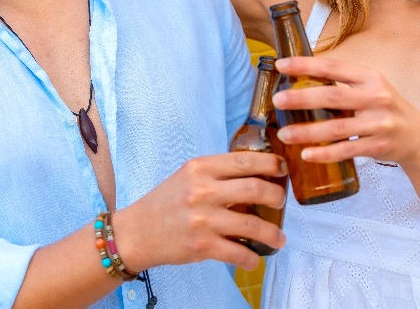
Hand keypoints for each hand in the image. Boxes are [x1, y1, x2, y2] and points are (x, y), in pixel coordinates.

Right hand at [112, 152, 286, 271]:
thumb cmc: (166, 202)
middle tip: (280, 203)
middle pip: (256, 188)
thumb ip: (217, 172)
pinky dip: (252, 258)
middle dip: (277, 197)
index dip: (271, 164)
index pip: (245, 161)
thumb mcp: (188, 176)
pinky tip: (255, 258)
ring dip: (273, 234)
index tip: (282, 169)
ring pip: (253, 225)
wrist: (137, 232)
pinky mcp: (202, 246)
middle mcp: (202, 191)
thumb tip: (257, 172)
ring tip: (279, 238)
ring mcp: (203, 220)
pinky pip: (239, 253)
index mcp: (200, 168)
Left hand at [273, 56, 419, 166]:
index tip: (281, 65)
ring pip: (337, 127)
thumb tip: (302, 78)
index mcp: (370, 78)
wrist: (418, 139)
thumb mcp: (372, 89)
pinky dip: (326, 153)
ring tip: (284, 134)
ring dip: (308, 131)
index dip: (306, 65)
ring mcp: (379, 123)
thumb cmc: (387, 110)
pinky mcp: (379, 146)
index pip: (333, 67)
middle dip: (302, 98)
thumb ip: (344, 83)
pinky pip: (347, 150)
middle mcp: (376, 97)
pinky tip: (307, 154)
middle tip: (277, 100)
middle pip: (333, 96)